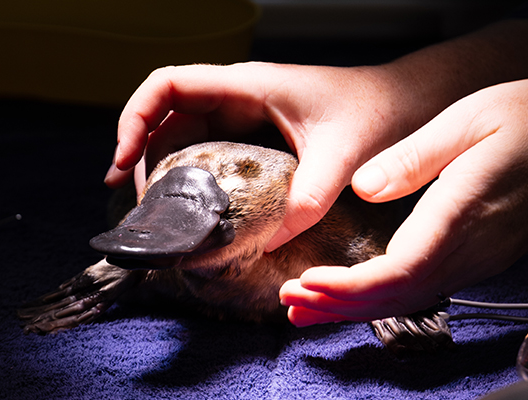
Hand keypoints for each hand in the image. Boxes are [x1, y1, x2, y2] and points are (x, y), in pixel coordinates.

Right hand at [105, 62, 416, 249]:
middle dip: (140, 155)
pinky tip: (187, 205)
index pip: (166, 85)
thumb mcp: (341, 156)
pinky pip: (207, 151)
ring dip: (161, 168)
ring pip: (182, 135)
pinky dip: (188, 175)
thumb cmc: (376, 112)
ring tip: (154, 212)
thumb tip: (265, 245)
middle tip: (139, 206)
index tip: (122, 161)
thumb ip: (307, 200)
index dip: (133, 118)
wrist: (405, 104)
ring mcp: (244, 116)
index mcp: (246, 86)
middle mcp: (237, 97)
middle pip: (164, 116)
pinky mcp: (254, 135)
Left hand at [280, 79, 527, 325]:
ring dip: (355, 307)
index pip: (397, 273)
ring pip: (408, 299)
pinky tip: (357, 294)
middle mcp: (471, 250)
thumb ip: (416, 157)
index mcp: (463, 216)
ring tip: (309, 308)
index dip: (348, 287)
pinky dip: (382, 297)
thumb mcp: (472, 119)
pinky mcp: (481, 255)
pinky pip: (423, 288)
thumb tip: (363, 188)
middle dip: (339, 305)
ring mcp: (479, 258)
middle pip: (396, 297)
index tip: (306, 283)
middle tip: (290, 302)